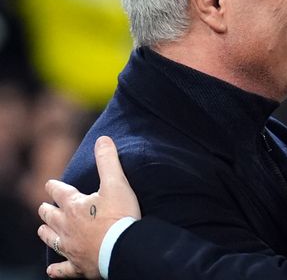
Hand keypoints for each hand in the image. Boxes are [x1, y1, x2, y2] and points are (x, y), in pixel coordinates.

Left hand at [37, 136, 140, 278]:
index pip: (58, 192)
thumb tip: (102, 139)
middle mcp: (66, 226)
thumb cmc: (119, 216)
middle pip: (49, 216)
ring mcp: (70, 248)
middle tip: (45, 207)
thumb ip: (108, 161)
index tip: (51, 184)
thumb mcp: (117, 183)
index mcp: (74, 206)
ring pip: (51, 239)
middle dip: (47, 210)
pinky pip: (62, 269)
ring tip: (44, 229)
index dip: (54, 187)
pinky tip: (51, 270)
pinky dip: (56, 269)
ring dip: (47, 232)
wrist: (122, 249)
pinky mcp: (78, 266)